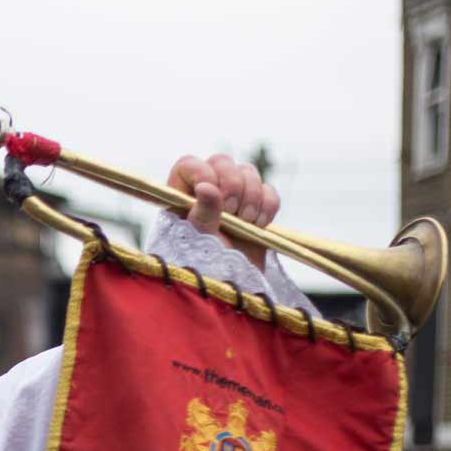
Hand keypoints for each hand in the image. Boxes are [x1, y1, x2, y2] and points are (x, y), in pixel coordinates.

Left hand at [166, 154, 280, 272]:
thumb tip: (205, 186)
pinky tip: (259, 226)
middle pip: (223, 161)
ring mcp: (233, 198)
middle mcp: (206, 191)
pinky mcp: (257, 208)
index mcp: (181, 196)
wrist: (233, 288)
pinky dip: (268, 206)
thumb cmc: (206, 266)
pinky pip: (269, 190)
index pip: (189, 164)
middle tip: (231, 213)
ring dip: (251, 197)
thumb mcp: (199, 241)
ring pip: (248, 172)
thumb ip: (202, 214)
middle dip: (232, 184)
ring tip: (245, 223)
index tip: (211, 193)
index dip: (203, 172)